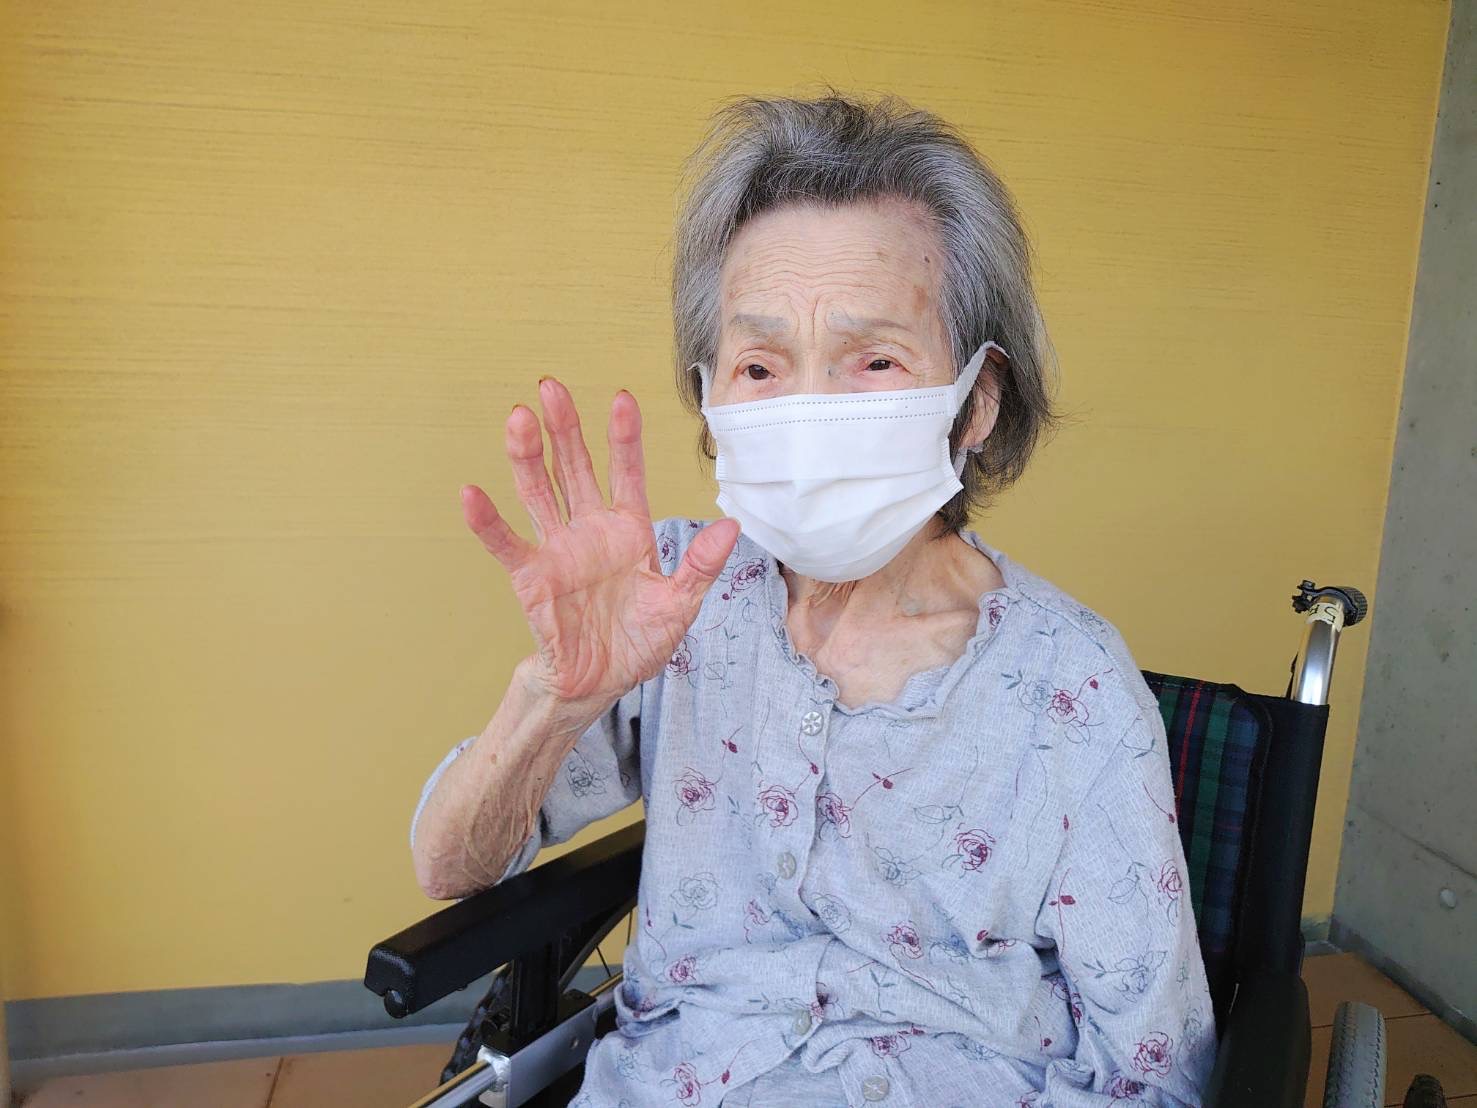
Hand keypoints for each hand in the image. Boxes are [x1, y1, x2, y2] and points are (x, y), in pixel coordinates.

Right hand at [461, 377, 738, 706]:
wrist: (601, 683)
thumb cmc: (639, 641)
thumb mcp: (680, 604)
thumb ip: (699, 565)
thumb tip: (731, 527)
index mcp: (630, 530)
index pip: (626, 473)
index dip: (624, 438)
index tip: (621, 398)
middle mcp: (590, 530)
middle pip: (575, 469)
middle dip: (565, 428)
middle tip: (551, 386)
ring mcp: (558, 550)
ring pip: (539, 493)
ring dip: (527, 457)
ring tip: (517, 418)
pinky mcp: (532, 578)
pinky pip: (507, 545)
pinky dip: (488, 522)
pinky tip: (471, 494)